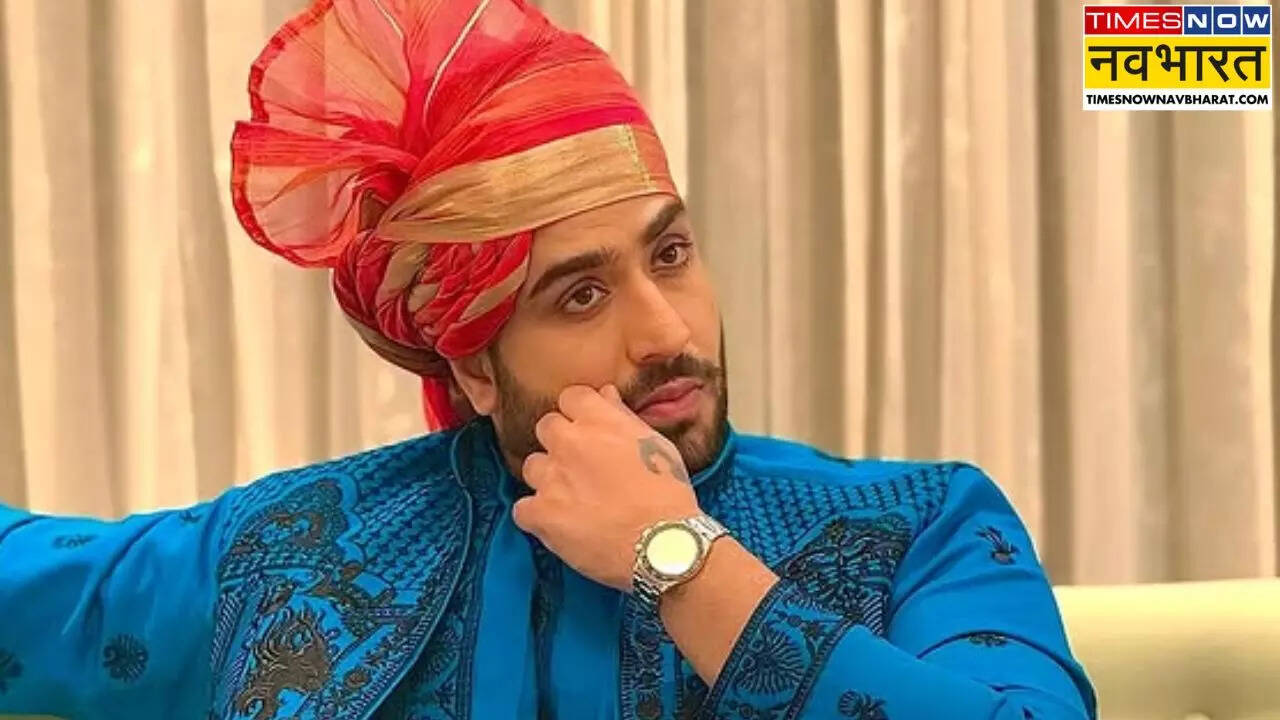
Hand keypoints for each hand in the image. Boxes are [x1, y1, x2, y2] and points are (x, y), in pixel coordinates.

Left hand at [512, 384, 701, 590]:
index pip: (570, 397)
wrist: (664, 545)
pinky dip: (537, 516)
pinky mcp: (541, 514)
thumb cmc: (669, 495)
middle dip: (560, 443)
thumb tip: (605, 396)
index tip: (589, 431)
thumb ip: (623, 418)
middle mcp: (569, 443)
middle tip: (581, 466)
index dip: (579, 414)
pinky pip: (522, 508)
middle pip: (546, 427)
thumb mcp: (657, 445)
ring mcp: (551, 479)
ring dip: (548, 478)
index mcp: (599, 421)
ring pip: (532, 466)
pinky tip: (560, 524)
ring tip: (572, 499)